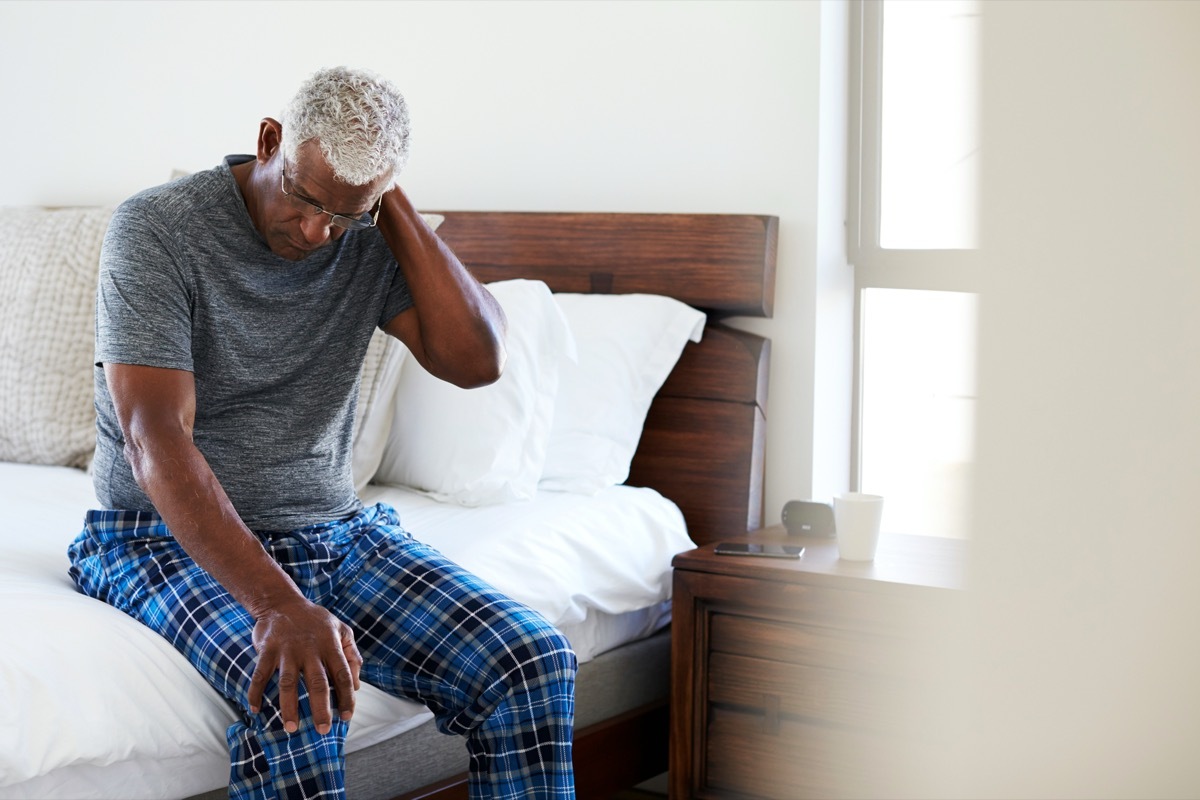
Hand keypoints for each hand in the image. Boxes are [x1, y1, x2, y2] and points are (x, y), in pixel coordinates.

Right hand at [247, 598, 362, 734]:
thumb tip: (358, 685)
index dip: (346, 697)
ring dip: (289, 707)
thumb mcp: (340, 629)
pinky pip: (259, 675)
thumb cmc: (315, 620)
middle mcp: (310, 649)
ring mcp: (287, 649)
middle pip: (318, 683)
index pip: (343, 674)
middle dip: (321, 708)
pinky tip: (255, 710)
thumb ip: (351, 654)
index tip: (346, 717)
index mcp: (331, 644)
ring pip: (288, 683)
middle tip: (323, 730)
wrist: (282, 602)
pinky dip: (256, 693)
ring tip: (291, 728)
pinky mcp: (267, 650)